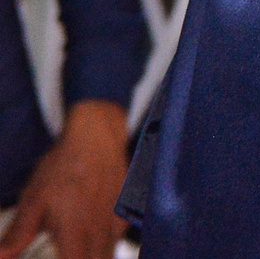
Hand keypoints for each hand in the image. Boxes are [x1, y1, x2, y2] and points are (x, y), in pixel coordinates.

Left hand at [0, 100, 126, 258]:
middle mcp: (100, 229)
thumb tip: (1, 256)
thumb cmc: (63, 166)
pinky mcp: (124, 211)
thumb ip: (17, 235)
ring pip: (109, 253)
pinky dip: (106, 246)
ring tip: (79, 252)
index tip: (60, 258)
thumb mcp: (32, 200)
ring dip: (96, 257)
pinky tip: (93, 241)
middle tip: (67, 254)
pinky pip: (116, 238)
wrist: (96, 137)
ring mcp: (115, 219)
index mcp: (75, 231)